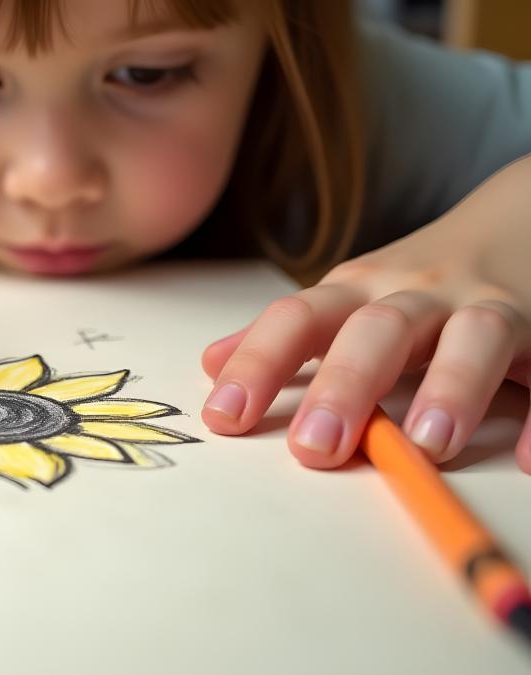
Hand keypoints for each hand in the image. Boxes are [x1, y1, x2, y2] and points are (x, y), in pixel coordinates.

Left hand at [199, 207, 530, 472]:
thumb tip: (210, 363)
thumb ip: (286, 335)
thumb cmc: (418, 279)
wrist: (523, 217)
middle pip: (379, 330)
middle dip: (345, 384)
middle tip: (312, 448)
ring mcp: (494, 309)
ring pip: (476, 338)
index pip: (298, 320)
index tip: (224, 417)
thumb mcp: (347, 298)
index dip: (259, 364)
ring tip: (426, 446)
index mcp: (360, 293)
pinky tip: (528, 460)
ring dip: (451, 388)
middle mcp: (422, 296)